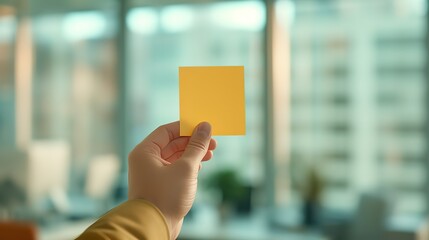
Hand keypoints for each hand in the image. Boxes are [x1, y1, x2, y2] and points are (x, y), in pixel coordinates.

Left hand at [128, 121, 215, 238]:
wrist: (155, 227)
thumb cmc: (166, 196)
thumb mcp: (185, 168)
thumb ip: (197, 146)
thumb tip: (205, 127)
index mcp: (145, 151)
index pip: (167, 131)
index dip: (187, 127)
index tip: (204, 127)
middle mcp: (146, 160)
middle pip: (172, 143)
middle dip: (193, 142)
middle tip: (213, 142)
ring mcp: (153, 173)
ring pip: (176, 156)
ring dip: (193, 154)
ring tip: (210, 154)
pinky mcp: (160, 184)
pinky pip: (175, 168)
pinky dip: (188, 166)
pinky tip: (200, 167)